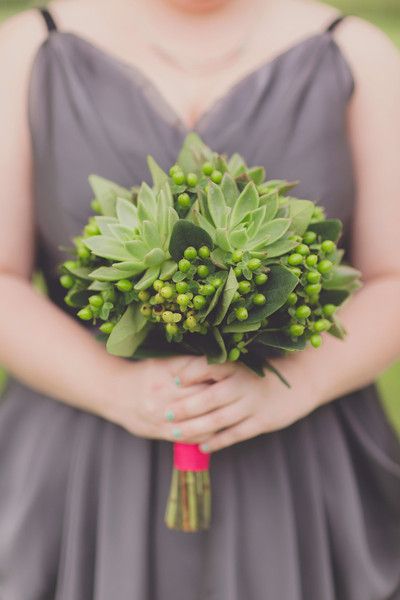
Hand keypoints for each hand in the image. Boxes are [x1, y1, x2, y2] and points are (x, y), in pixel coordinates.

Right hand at [101, 355, 235, 442]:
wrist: (114, 394)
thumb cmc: (144, 374)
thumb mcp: (162, 362)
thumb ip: (187, 365)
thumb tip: (218, 364)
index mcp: (166, 372)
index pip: (199, 373)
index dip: (219, 375)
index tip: (234, 376)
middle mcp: (163, 392)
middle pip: (201, 396)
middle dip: (222, 397)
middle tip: (240, 396)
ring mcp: (161, 414)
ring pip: (197, 420)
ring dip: (218, 419)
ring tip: (234, 416)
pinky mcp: (159, 430)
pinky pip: (188, 437)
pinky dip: (205, 436)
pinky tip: (218, 432)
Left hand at [163, 354, 320, 451]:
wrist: (301, 380)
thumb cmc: (261, 372)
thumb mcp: (241, 363)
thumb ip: (216, 368)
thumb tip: (180, 375)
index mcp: (236, 365)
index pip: (208, 367)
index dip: (189, 373)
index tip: (173, 381)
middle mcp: (243, 384)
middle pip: (208, 398)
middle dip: (185, 408)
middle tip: (166, 414)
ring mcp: (252, 404)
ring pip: (218, 420)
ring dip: (195, 429)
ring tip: (176, 433)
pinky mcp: (262, 422)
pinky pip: (234, 434)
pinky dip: (217, 442)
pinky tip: (202, 447)